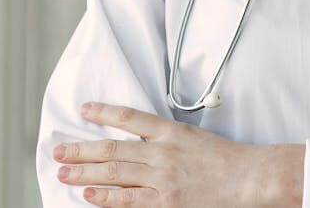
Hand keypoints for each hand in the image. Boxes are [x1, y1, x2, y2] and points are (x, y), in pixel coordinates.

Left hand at [52, 102, 301, 206]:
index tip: (84, 109)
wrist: (251, 179)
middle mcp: (161, 153)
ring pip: (114, 172)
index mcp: (170, 132)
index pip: (129, 117)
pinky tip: (88, 193)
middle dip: (81, 150)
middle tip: (58, 151)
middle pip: (112, 148)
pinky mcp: (165, 203)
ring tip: (62, 172)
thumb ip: (168, 138)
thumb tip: (142, 138)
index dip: (103, 111)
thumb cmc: (230, 160)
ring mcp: (161, 179)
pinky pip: (128, 200)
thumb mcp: (196, 138)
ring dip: (84, 172)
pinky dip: (106, 196)